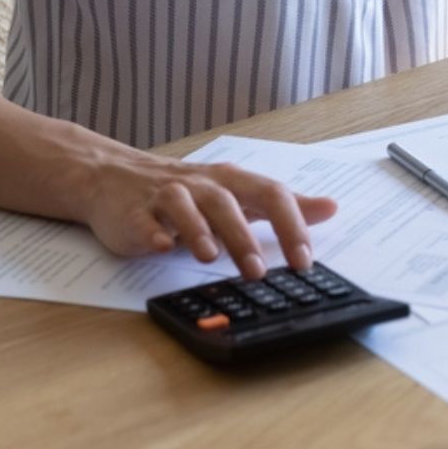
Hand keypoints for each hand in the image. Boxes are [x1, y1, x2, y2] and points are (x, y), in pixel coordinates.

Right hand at [80, 151, 336, 278]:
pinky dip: (153, 232)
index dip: (289, 224)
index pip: (268, 194)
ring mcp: (167, 197)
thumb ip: (281, 204)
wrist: (117, 178)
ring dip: (198, 231)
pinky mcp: (135, 213)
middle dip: (243, 235)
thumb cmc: (187, 190)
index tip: (305, 259)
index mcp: (231, 181)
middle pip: (227, 202)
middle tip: (257, 271)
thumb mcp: (238, 193)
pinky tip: (161, 246)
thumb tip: (330, 207)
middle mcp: (201, 184)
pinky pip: (144, 221)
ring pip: (185, 207)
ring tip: (210, 257)